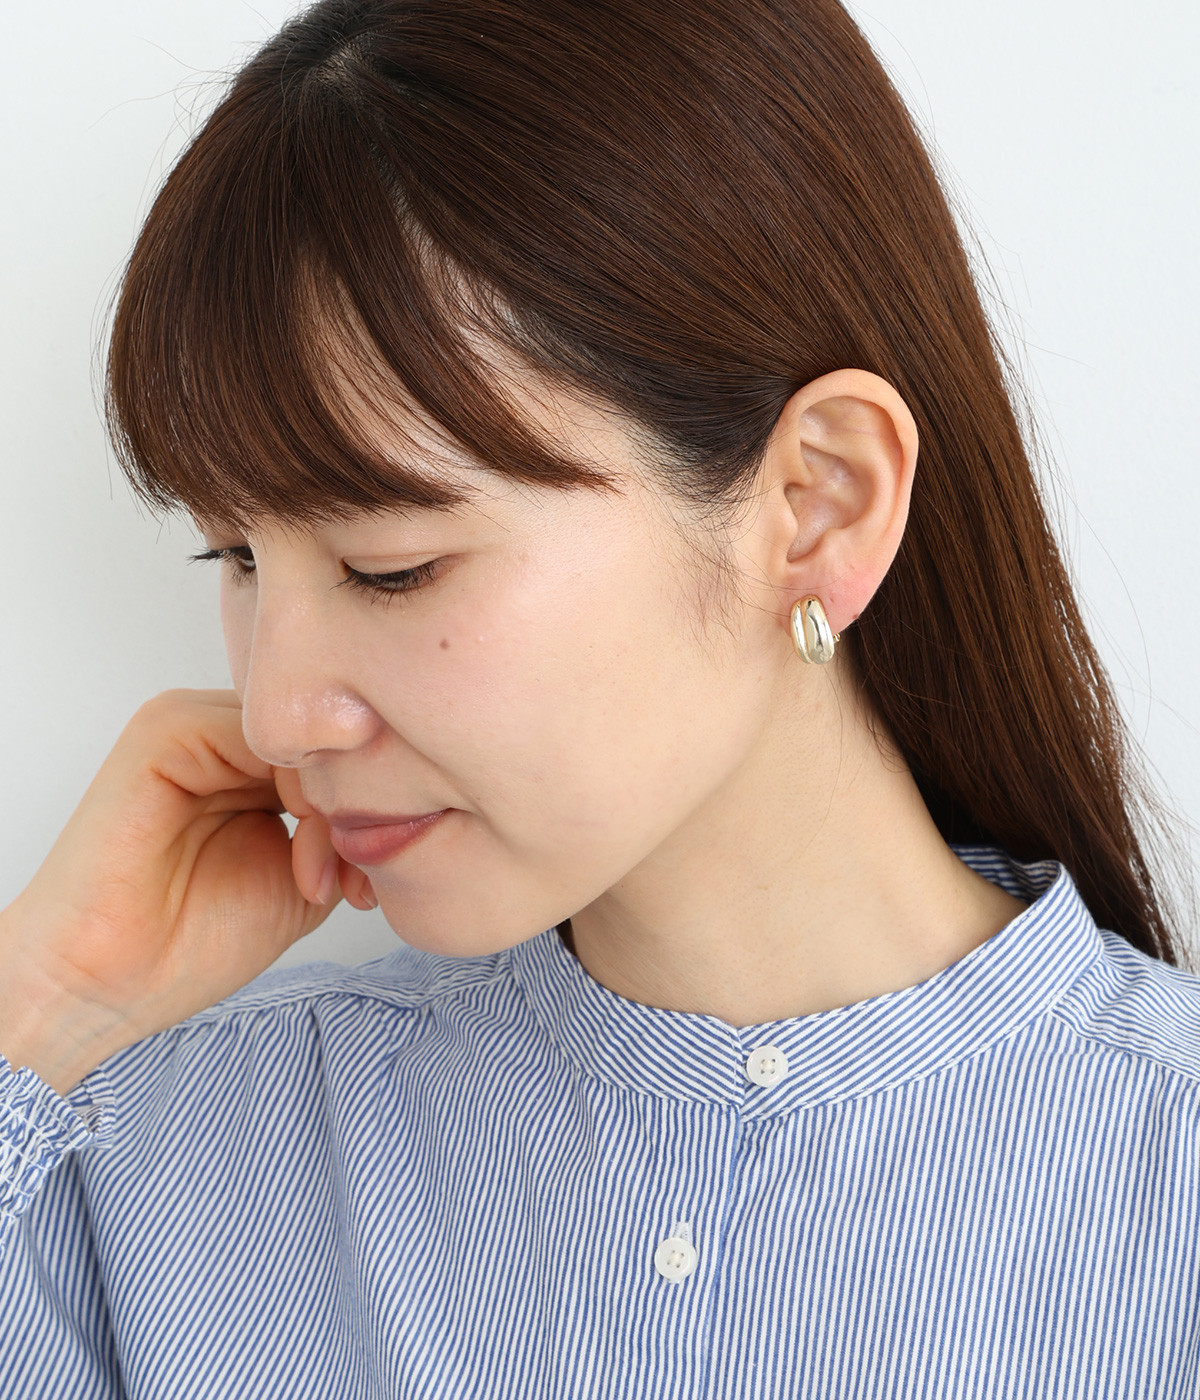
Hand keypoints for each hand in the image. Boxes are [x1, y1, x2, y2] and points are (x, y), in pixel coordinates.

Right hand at [0, 688, 373, 1093]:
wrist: (108, 983)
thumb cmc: (193, 940)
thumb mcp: (307, 880)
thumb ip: (348, 831)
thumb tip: (397, 799)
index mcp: (252, 762)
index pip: (340, 748)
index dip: (374, 802)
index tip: (375, 879)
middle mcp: (227, 734)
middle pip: (327, 737)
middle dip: (360, 804)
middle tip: (359, 880)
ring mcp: (195, 723)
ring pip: (304, 736)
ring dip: (333, 804)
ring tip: (320, 877)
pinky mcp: (166, 729)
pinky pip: (262, 734)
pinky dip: (298, 793)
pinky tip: (299, 856)